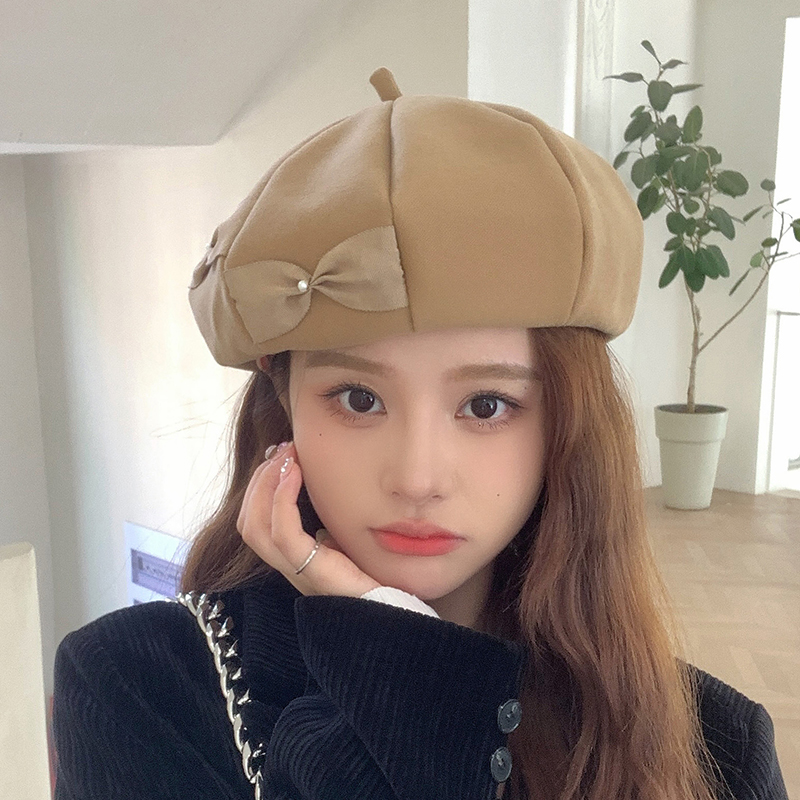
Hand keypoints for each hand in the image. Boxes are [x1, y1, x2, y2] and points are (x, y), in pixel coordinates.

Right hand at [236, 442, 380, 597]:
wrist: (400, 612)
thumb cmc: (381, 578)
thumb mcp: (350, 542)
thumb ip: (331, 526)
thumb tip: (323, 499)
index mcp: (297, 561)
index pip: (256, 525)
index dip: (259, 489)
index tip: (281, 457)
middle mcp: (291, 569)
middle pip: (248, 524)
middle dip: (259, 481)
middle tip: (282, 451)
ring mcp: (300, 574)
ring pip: (256, 528)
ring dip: (266, 485)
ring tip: (286, 458)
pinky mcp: (315, 574)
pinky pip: (284, 536)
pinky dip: (282, 499)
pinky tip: (296, 474)